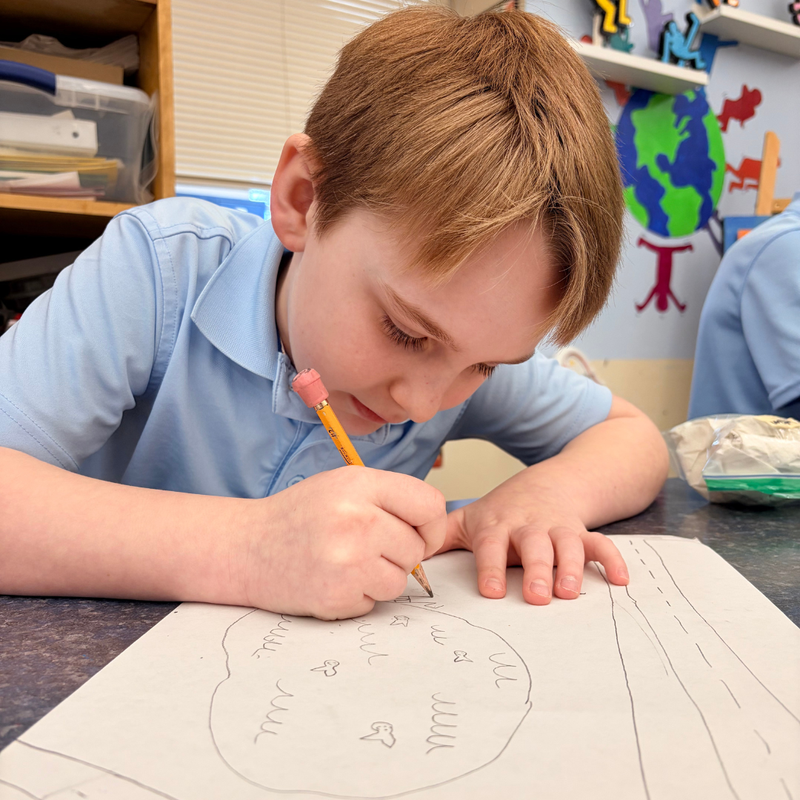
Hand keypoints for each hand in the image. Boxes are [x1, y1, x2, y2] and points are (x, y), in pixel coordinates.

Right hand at [239, 467, 445, 618]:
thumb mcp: (343, 485)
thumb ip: (389, 498)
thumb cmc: (300, 515)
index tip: (419, 533)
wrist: (246, 548)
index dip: (431, 525)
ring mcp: (347, 561)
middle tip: (366, 548)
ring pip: (399, 580)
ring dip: (380, 577)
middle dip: (399, 553)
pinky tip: (332, 579)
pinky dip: (359, 596)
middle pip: (416, 549)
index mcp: (361, 484)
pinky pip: (374, 602)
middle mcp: (357, 519)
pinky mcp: (336, 596)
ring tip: (347, 562)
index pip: (430, 506)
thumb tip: (433, 528)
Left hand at [440, 472, 628, 604]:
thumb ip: (440, 538)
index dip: (491, 566)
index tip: (490, 591)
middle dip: (536, 569)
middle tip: (536, 597)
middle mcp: (529, 526)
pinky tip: (621, 581)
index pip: (492, 544)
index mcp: (498, 525)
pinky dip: (613, 559)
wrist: (547, 483)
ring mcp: (558, 528)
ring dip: (571, 567)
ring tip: (570, 591)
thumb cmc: (503, 511)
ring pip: (568, 544)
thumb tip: (406, 556)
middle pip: (534, 545)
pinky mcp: (582, 532)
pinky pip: (601, 543)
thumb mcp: (470, 518)